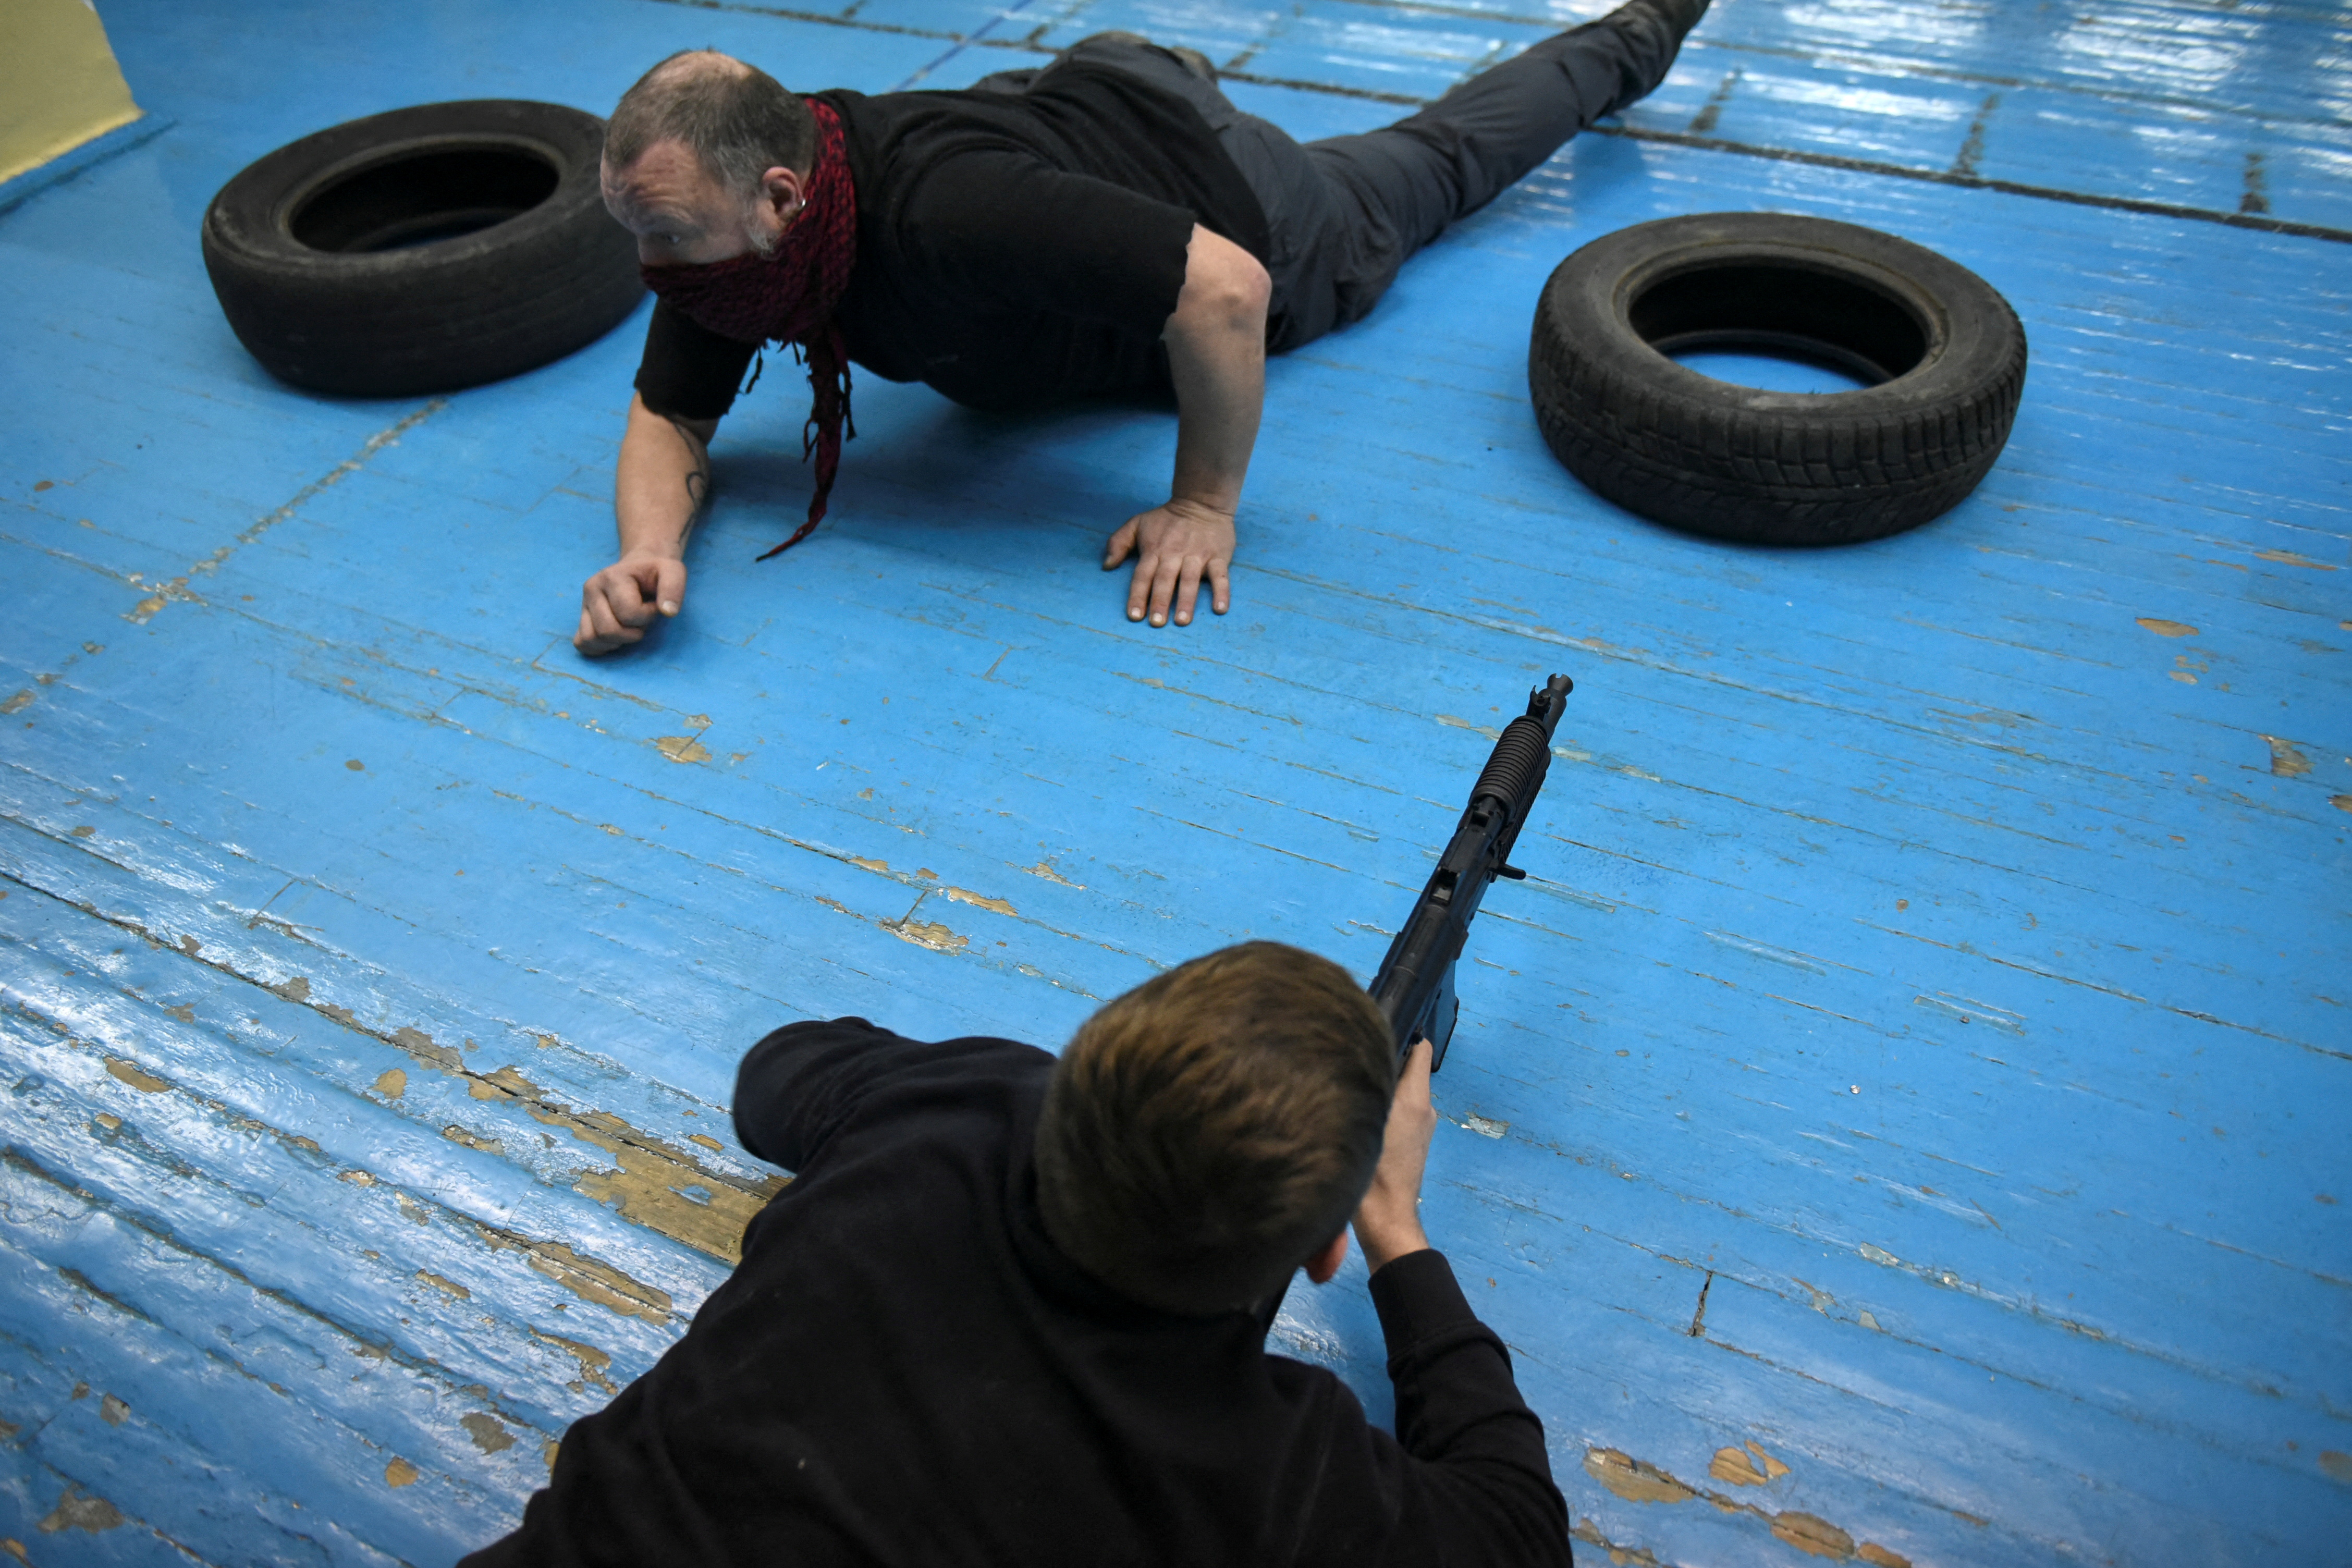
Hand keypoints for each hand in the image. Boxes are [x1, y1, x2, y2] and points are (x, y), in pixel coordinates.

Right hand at [575, 551, 685, 654]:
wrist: (640, 566)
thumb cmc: (656, 572)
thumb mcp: (673, 571)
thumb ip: (673, 589)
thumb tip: (668, 612)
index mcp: (612, 577)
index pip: (629, 614)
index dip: (647, 616)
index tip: (653, 605)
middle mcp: (592, 588)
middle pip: (608, 630)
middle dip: (632, 633)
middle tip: (641, 620)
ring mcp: (584, 604)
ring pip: (592, 638)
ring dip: (617, 641)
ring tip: (629, 627)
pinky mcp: (581, 617)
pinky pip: (582, 642)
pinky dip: (599, 647)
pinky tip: (616, 638)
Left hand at [1102, 498, 1233, 627]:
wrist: (1201, 501)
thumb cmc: (1167, 519)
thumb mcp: (1137, 523)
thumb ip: (1118, 542)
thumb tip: (1106, 565)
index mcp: (1154, 550)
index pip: (1143, 576)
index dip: (1137, 596)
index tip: (1134, 616)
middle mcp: (1174, 554)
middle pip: (1165, 580)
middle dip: (1159, 601)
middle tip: (1156, 622)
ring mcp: (1197, 556)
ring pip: (1190, 580)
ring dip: (1186, 601)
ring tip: (1182, 621)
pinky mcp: (1218, 556)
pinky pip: (1220, 576)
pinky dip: (1222, 592)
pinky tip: (1221, 608)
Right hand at [1354, 1039, 1437, 1273]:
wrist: (1384, 1220)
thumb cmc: (1373, 1171)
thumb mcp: (1367, 1121)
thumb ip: (1370, 1086)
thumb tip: (1364, 1055)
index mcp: (1416, 1099)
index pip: (1421, 1050)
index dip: (1405, 1035)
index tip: (1376, 1028)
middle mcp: (1425, 1109)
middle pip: (1407, 1069)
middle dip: (1385, 1060)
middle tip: (1351, 1057)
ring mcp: (1420, 1128)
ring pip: (1400, 1091)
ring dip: (1381, 1085)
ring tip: (1349, 1082)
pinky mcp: (1411, 1145)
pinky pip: (1398, 1111)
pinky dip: (1383, 1105)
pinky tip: (1357, 1110)